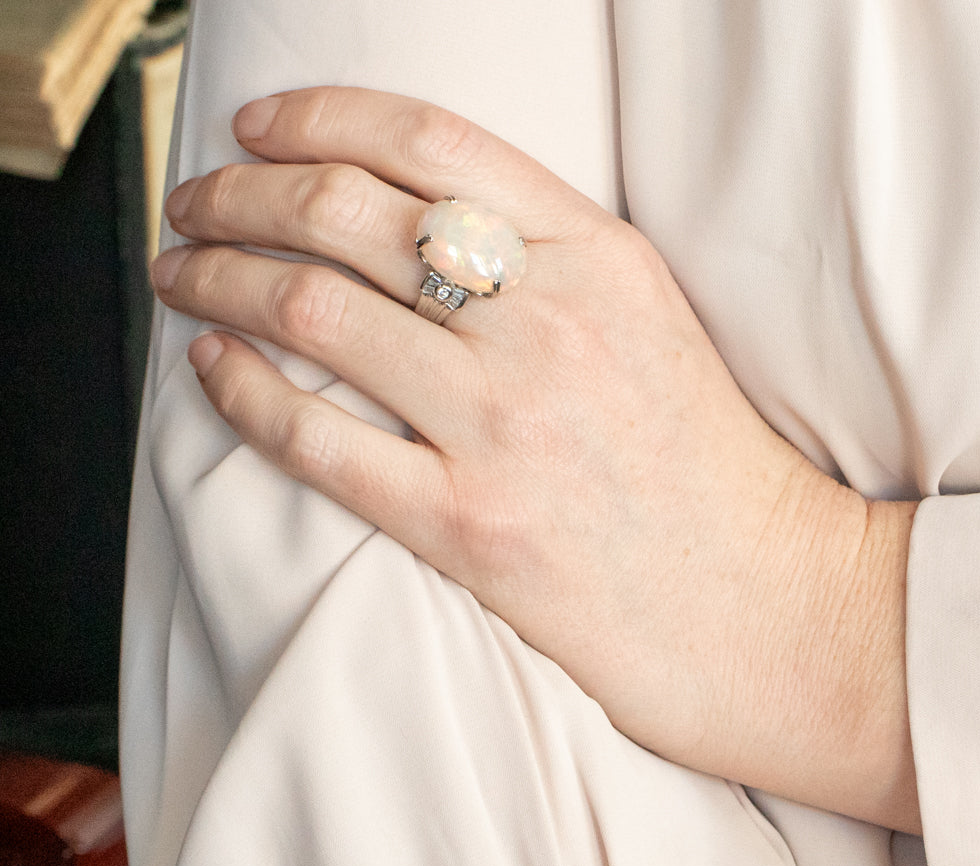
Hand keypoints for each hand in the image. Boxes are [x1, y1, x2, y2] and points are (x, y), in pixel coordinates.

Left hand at [151, 87, 919, 831]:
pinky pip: (315, 438)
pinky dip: (240, 391)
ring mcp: (505, 424)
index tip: (260, 127)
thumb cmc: (706, 462)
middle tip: (199, 202)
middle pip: (347, 214)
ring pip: (313, 309)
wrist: (761, 599)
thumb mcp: (651, 316)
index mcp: (600, 258)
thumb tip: (416, 222)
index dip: (319, 118)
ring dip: (219, 278)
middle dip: (242, 192)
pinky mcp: (468, 524)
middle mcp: (549, 324)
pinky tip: (211, 368)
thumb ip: (550, 256)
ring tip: (183, 273)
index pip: (429, 141)